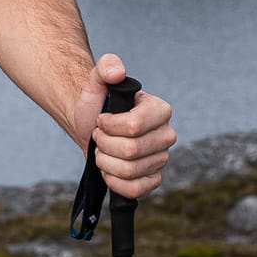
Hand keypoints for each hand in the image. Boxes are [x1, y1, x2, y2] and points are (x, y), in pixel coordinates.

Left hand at [72, 53, 174, 199]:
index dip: (109, 126)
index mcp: (159, 110)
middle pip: (130, 151)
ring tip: (102, 149)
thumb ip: (106, 67)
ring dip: (105, 161)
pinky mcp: (153, 179)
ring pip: (130, 171)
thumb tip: (116, 71)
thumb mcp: (97, 80)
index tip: (100, 120)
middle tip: (98, 135)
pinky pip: (136, 190)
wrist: (90, 125)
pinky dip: (115, 182)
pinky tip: (108, 169)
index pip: (134, 127)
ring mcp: (161, 159)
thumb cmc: (96, 102)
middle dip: (104, 144)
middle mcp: (166, 135)